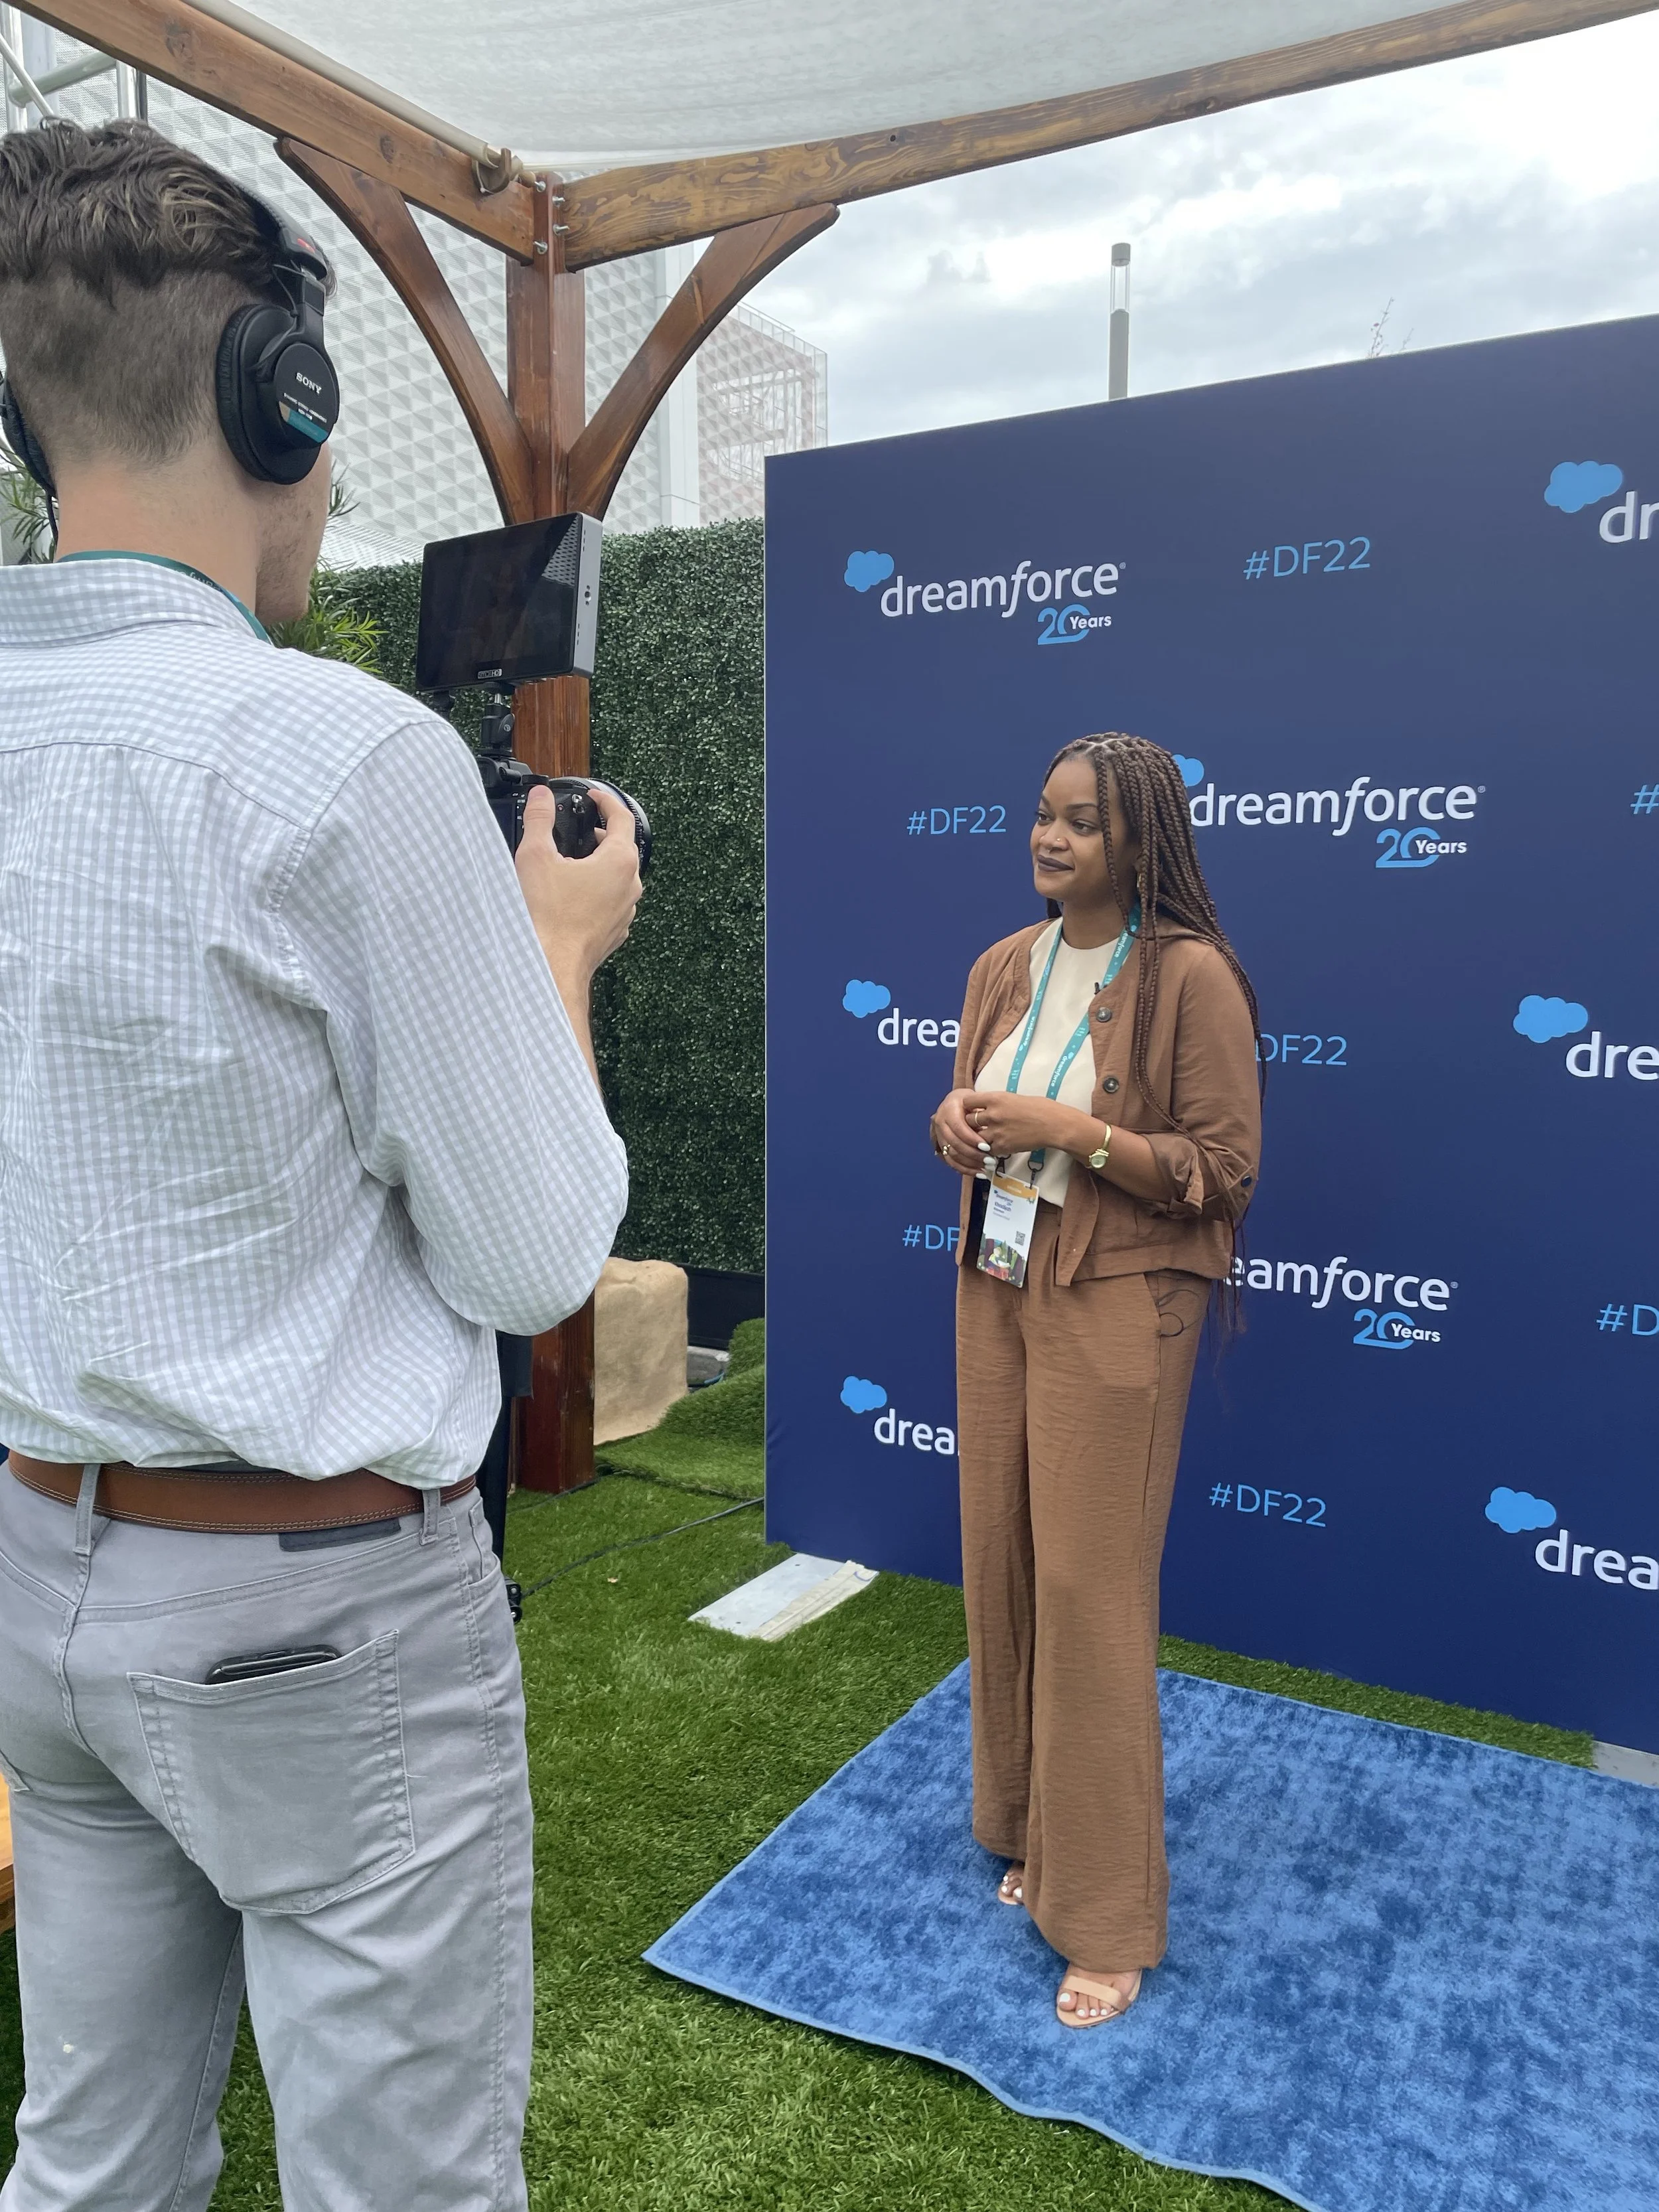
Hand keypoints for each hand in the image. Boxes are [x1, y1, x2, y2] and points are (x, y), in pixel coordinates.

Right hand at [515, 783, 641, 982]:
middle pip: (623, 847)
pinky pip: (610, 902)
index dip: (606, 801)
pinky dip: (596, 891)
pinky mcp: (614, 931)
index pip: (622, 817)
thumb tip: (540, 797)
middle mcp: (630, 886)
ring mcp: (624, 911)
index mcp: (619, 862)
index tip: (594, 797)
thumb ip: (539, 819)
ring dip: (599, 864)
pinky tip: (572, 895)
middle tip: (581, 829)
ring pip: (618, 877)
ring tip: (573, 862)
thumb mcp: (536, 856)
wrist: (550, 966)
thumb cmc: (547, 918)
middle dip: (602, 833)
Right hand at [929, 1088, 990, 1175]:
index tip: (987, 1147)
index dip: (972, 1139)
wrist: (954, 1102)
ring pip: (952, 1155)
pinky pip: (951, 1162)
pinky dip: (965, 1169)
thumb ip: (979, 1113)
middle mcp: (940, 1122)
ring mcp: (938, 1135)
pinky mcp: (941, 1146)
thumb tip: (992, 1128)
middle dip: (973, 1154)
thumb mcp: (975, 1100)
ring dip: (970, 1164)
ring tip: (987, 1168)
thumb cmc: (969, 1101)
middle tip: (990, 1161)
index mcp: (949, 1109)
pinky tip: (979, 1173)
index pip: (959, 1128)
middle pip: (954, 1143)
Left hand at [956, 1091, 1074, 1158]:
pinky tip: (996, 1145)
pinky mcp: (1002, 1146)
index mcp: (995, 1098)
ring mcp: (996, 1132)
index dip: (968, 1106)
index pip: (967, 1101)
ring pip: (974, 1137)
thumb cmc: (1039, 1107)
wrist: (1054, 1125)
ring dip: (977, 1137)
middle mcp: (993, 1114)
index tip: (971, 1109)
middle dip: (970, 1123)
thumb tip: (983, 1106)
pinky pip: (987, 1149)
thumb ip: (996, 1102)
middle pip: (967, 1120)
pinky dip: (989, 1149)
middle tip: (976, 1125)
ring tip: (985, 1136)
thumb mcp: (1013, 1097)